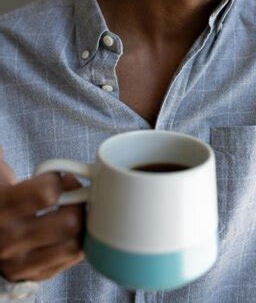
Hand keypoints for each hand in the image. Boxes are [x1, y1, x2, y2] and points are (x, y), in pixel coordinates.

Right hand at [0, 149, 85, 281]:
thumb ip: (5, 163)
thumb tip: (8, 144)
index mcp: (0, 207)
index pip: (47, 194)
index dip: (59, 180)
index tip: (60, 177)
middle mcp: (8, 240)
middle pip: (69, 222)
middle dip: (79, 203)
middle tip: (75, 195)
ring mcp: (20, 263)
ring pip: (74, 245)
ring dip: (81, 225)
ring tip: (74, 212)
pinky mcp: (31, 276)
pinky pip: (69, 261)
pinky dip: (76, 243)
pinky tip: (68, 231)